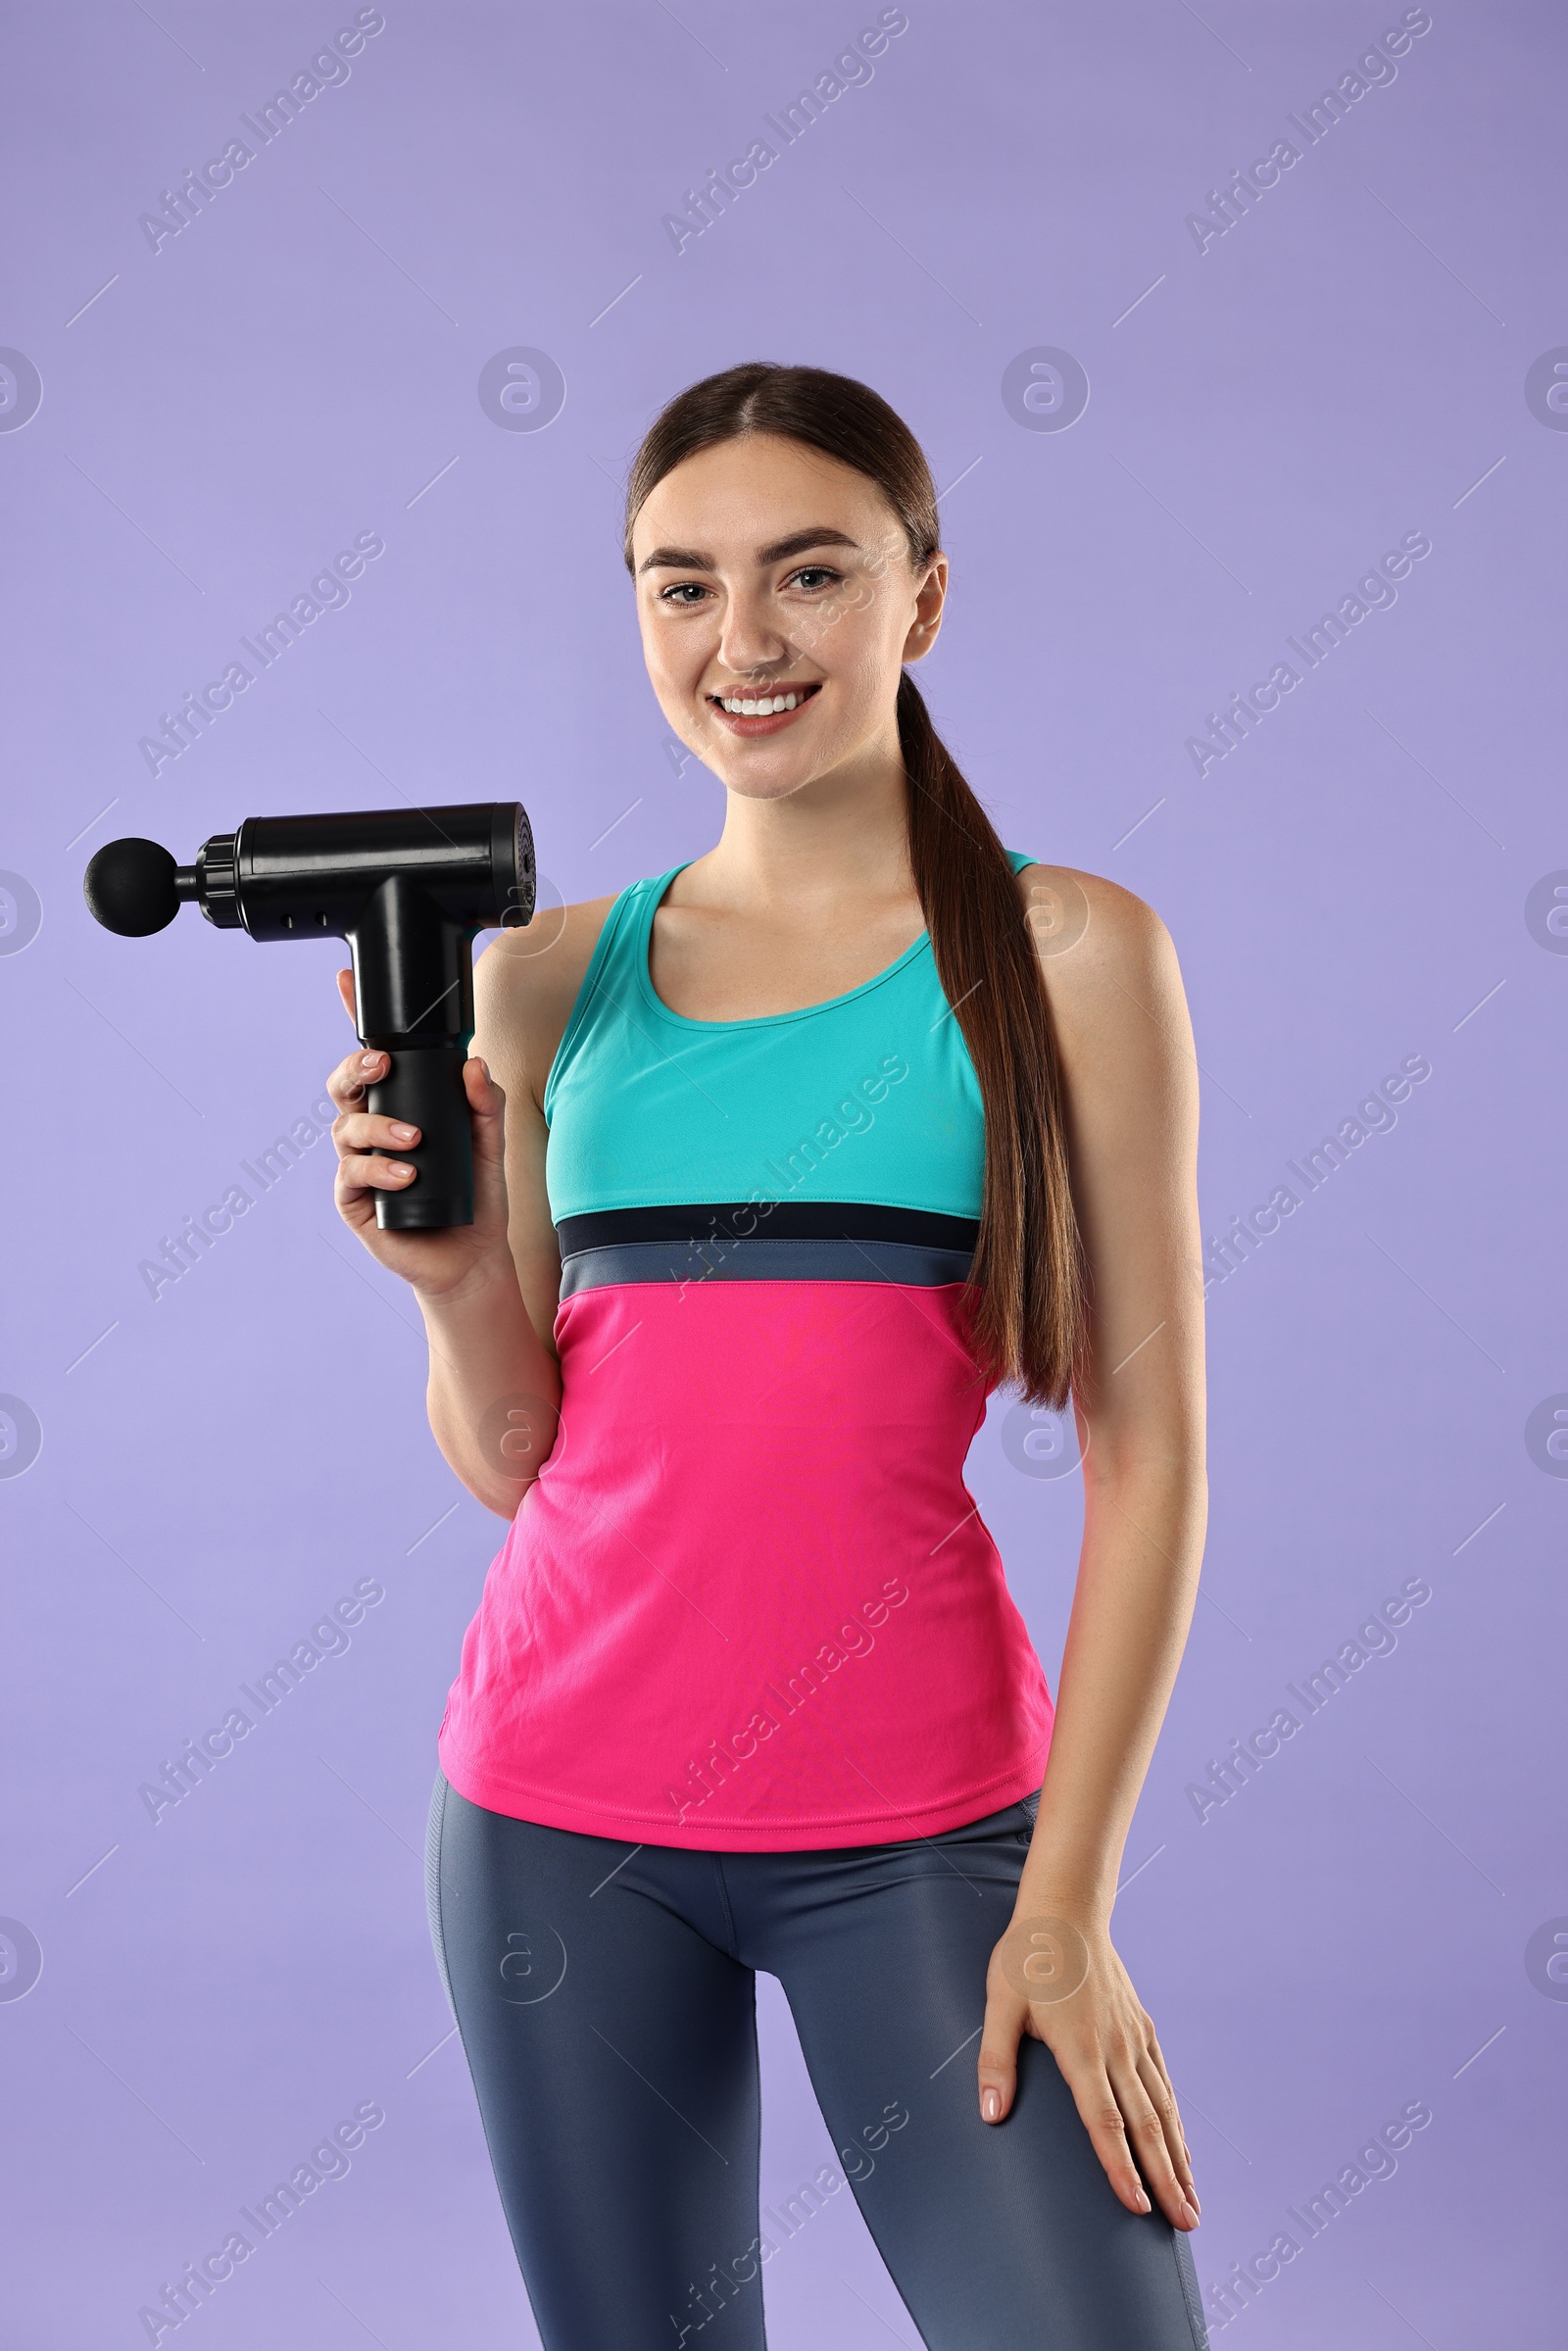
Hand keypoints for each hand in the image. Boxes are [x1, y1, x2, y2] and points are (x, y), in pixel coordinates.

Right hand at [325, 968, 514, 1301]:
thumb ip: (488, 1103)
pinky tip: (405, 1175)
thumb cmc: (475, 1194)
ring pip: (346, 1128)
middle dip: (356, 1067)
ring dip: (378, 1128)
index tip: (347, 982)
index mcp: (401, 1105)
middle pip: (345, 1084)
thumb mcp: (491, 1142)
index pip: (374, 1058)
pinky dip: (379, 1170)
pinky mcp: (354, 1199)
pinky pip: (352, 1174)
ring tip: (413, 1140)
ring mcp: (358, 1163)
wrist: (473, 1256)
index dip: (357, 1018)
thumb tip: (474, 1065)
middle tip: (381, 1065)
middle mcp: (372, 1128)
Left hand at [978, 1908, 1199, 2231]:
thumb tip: (991, 2116)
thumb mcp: (1000, 2004)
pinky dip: (1177, 2120)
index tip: (1137, 2207)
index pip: (1104, 2121)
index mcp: (1081, 2049)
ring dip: (1179, 2158)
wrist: (1067, 1910)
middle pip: (1146, 2126)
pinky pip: (1165, 2082)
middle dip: (1166, 2180)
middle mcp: (1116, 2049)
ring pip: (1163, 2108)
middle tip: (1186, 2225)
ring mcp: (1134, 2039)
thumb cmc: (1027, 1958)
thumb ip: (997, 2060)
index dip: (1120, 2167)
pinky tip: (1183, 2149)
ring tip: (1193, 2203)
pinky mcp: (1143, 2028)